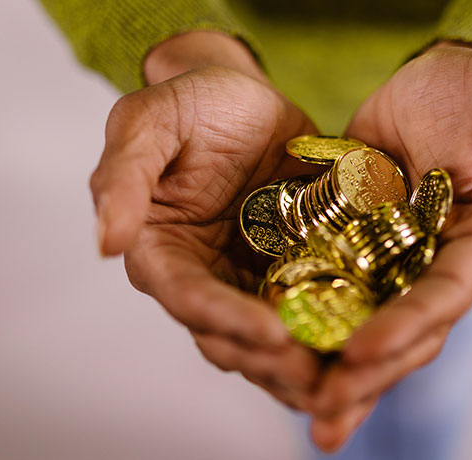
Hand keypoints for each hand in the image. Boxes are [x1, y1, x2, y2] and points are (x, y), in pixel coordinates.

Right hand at [90, 32, 321, 408]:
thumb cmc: (191, 102)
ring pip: (270, 336)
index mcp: (161, 249)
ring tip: (346, 376)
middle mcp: (203, 274)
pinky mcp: (289, 267)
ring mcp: (247, 276)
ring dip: (303, 362)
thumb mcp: (149, 122)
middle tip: (318, 376)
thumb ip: (123, 178)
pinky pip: (308, 307)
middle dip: (271, 360)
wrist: (243, 96)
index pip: (187, 297)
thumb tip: (106, 243)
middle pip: (229, 334)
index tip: (273, 334)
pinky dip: (331, 330)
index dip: (226, 319)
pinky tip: (365, 346)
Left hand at [307, 42, 471, 449]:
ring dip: (340, 372)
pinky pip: (337, 297)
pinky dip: (315, 330)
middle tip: (320, 404)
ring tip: (303, 409)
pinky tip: (279, 361)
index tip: (360, 350)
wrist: (429, 83)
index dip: (408, 323)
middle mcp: (439, 264)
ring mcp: (396, 263)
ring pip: (370, 328)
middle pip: (408, 331)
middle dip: (370, 370)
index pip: (447, 292)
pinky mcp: (358, 250)